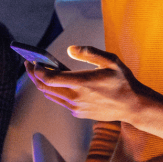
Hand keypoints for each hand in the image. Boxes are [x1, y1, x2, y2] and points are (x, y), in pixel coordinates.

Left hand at [25, 45, 143, 123]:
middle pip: (45, 88)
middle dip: (34, 75)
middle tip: (28, 64)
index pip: (50, 78)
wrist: (134, 106)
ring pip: (51, 96)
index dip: (38, 70)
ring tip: (39, 71)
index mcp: (82, 84)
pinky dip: (55, 91)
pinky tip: (57, 82)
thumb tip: (69, 49)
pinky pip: (61, 101)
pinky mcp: (79, 113)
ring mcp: (77, 108)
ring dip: (43, 84)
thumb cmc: (123, 81)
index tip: (33, 61)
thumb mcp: (111, 60)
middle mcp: (76, 98)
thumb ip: (89, 52)